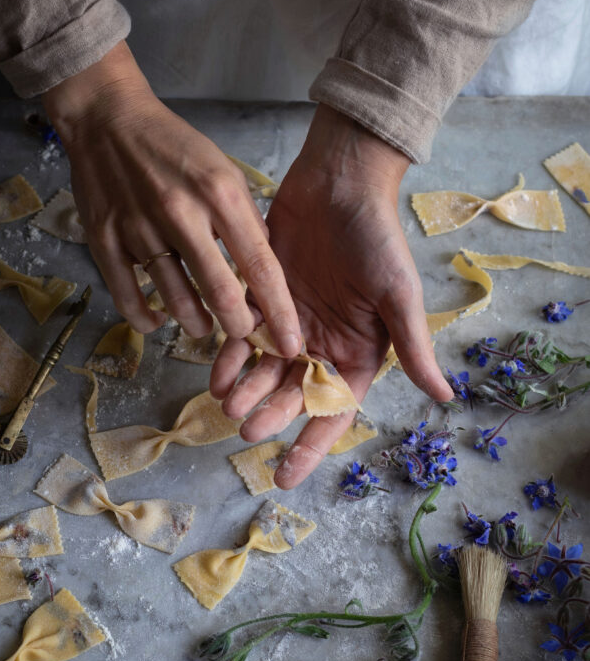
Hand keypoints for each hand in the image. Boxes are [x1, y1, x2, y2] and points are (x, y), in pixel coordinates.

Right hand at [41, 41, 300, 354]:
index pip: (260, 265)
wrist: (108, 119)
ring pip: (175, 300)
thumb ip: (245, 220)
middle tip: (242, 333)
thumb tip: (261, 270)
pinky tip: (158, 319)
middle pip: (219, 292)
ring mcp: (139, 229)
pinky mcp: (105, 240)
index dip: (278, 311)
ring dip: (195, 324)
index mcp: (219, 194)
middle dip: (237, 326)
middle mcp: (181, 213)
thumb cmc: (173, 146)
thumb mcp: (224, 171)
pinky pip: (128, 298)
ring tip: (202, 325)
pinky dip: (147, 319)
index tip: (290, 342)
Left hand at [210, 103, 452, 488]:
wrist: (340, 182)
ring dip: (245, 389)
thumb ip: (413, 346)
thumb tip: (446, 398)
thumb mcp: (399, 294)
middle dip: (271, 415)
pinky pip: (239, 335)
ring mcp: (287, 322)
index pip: (333, 410)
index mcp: (356, 352)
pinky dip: (228, 354)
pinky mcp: (259, 296)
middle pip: (291, 394)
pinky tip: (216, 370)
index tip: (285, 478)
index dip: (310, 446)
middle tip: (247, 429)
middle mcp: (320, 344)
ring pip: (261, 370)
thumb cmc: (377, 237)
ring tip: (228, 403)